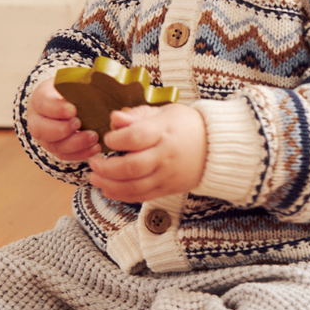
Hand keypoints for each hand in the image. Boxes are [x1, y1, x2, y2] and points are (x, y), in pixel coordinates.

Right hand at [25, 78, 99, 161]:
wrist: (62, 102)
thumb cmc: (70, 90)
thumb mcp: (72, 81)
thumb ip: (83, 81)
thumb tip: (103, 76)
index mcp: (40, 99)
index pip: (43, 104)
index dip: (56, 109)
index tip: (73, 110)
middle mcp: (37, 120)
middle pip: (42, 129)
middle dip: (61, 129)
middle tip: (79, 124)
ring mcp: (45, 138)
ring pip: (54, 146)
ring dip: (75, 144)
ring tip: (94, 137)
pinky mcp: (55, 149)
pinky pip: (64, 156)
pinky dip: (80, 154)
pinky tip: (95, 148)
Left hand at [86, 103, 206, 201]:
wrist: (216, 147)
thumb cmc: (186, 125)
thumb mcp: (164, 112)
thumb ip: (137, 115)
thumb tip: (114, 118)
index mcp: (164, 131)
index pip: (135, 137)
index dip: (116, 139)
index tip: (107, 138)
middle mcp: (166, 155)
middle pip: (131, 167)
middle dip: (106, 168)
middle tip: (92, 163)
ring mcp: (168, 175)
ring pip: (135, 186)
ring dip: (110, 185)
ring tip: (94, 179)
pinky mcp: (169, 188)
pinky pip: (143, 196)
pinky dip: (123, 195)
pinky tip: (109, 190)